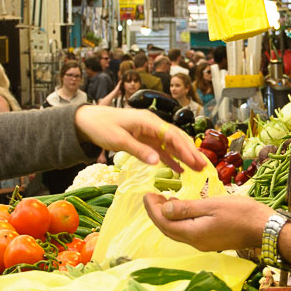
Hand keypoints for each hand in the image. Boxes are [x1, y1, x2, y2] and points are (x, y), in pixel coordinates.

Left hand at [74, 105, 207, 173]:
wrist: (86, 121)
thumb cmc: (101, 127)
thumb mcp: (118, 140)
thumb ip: (138, 151)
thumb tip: (157, 162)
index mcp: (148, 121)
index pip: (173, 135)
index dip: (186, 149)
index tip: (197, 161)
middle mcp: (152, 125)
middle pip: (176, 139)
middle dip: (191, 153)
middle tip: (204, 167)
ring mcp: (149, 132)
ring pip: (171, 145)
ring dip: (184, 157)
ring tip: (197, 169)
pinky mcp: (144, 140)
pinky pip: (161, 150)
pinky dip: (171, 159)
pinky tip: (180, 169)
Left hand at [142, 193, 273, 252]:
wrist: (265, 228)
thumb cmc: (242, 213)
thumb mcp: (212, 205)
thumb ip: (187, 209)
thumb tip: (163, 209)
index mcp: (194, 233)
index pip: (164, 223)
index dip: (152, 210)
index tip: (146, 194)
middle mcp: (195, 242)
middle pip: (167, 230)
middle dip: (156, 214)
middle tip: (151, 196)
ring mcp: (203, 243)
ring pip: (177, 231)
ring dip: (167, 217)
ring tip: (162, 200)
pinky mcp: (210, 241)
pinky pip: (187, 231)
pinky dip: (179, 220)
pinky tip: (180, 209)